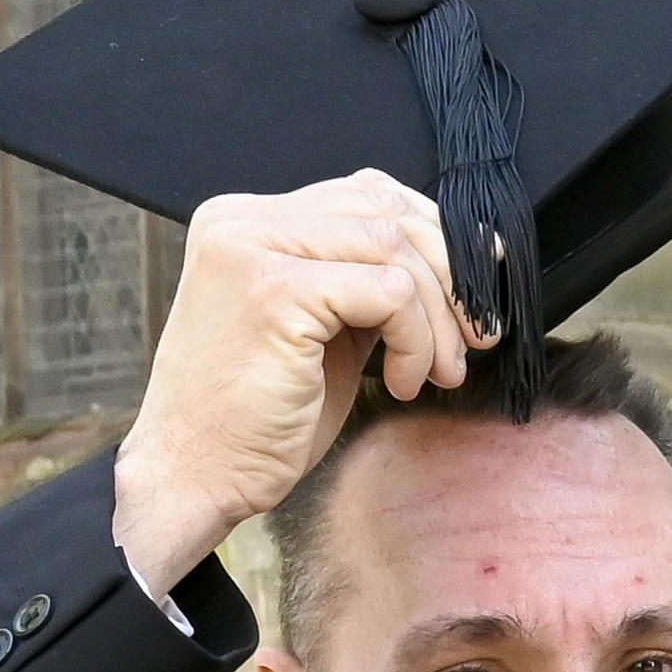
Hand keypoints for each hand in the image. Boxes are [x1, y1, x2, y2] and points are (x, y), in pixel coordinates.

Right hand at [111, 171, 470, 602]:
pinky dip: (414, 342)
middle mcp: (243, 220)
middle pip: (387, 211)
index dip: (436, 239)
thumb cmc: (259, 419)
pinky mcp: (275, 292)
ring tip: (437, 375)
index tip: (475, 295)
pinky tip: (399, 383)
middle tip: (476, 341)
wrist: (195, 476)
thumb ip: (365, 286)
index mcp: (249, 221)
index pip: (366, 195)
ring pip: (394, 248)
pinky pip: (389, 293)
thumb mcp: (324, 332)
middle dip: (451, 278)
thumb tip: (452, 267)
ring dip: (437, 320)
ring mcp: (253, 248)